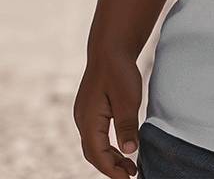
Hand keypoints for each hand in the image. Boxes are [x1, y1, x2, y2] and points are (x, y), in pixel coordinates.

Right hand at [74, 52, 142, 177]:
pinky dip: (107, 146)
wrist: (110, 47)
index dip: (112, 170)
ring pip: (93, 145)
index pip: (97, 154)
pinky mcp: (90, 109)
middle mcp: (82, 119)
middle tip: (131, 175)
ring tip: (129, 165)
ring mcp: (84, 113)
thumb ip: (126, 126)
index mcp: (88, 119)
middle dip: (110, 167)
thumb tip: (129, 152)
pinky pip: (95, 135)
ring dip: (109, 157)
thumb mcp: (128, 99)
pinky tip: (121, 146)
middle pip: (93, 153)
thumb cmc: (119, 70)